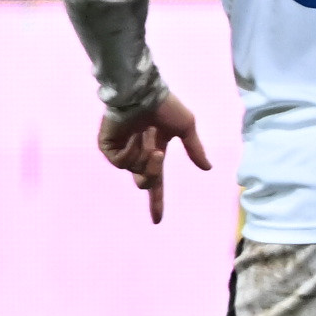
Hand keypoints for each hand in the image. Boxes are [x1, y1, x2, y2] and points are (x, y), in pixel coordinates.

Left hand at [98, 93, 208, 223]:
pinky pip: (121, 162)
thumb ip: (195, 149)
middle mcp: (137, 156)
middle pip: (146, 182)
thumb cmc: (165, 106)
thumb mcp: (186, 128)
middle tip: (157, 152)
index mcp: (155, 154)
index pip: (157, 184)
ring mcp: (121, 152)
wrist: (143, 93)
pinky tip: (133, 135)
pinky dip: (131, 150)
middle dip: (153, 171)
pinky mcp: (107, 147)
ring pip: (135, 171)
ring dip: (144, 155)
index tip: (157, 222)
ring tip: (144, 133)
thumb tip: (208, 168)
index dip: (157, 202)